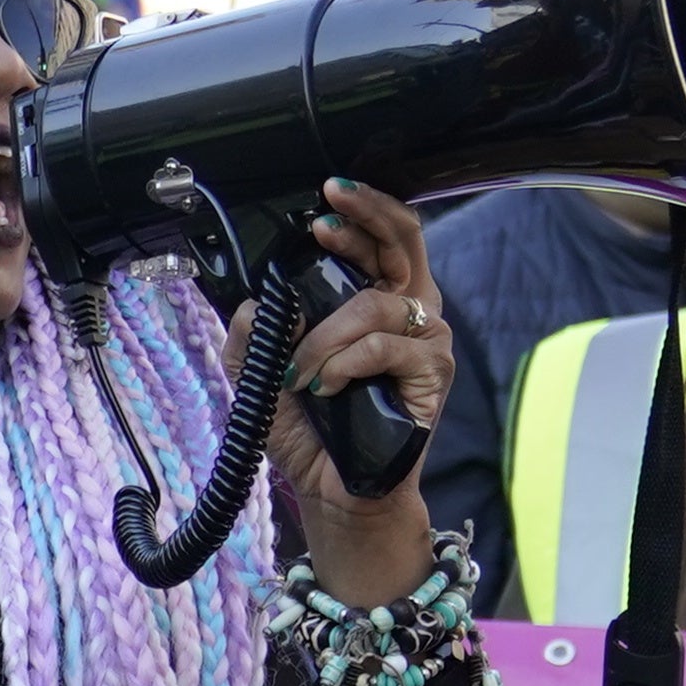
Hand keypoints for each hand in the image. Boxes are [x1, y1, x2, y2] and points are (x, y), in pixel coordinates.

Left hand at [265, 181, 447, 603]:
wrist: (335, 489)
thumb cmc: (312, 429)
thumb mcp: (265, 375)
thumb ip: (255, 338)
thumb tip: (252, 305)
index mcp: (373, 301)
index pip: (380, 238)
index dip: (361, 210)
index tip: (326, 196)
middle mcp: (406, 312)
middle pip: (404, 242)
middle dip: (365, 221)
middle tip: (324, 224)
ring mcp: (424, 342)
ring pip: (378, 305)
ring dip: (327, 334)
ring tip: (302, 371)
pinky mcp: (432, 375)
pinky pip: (386, 347)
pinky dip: (346, 362)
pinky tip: (325, 385)